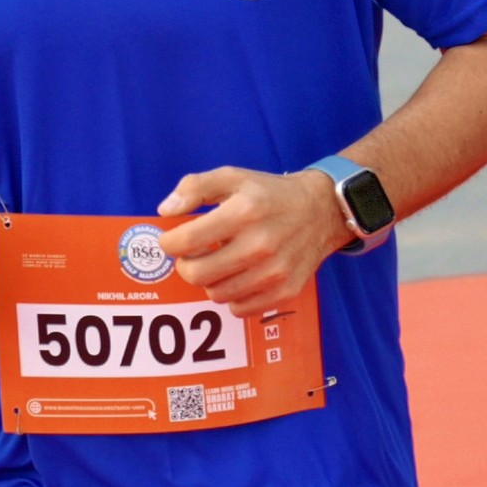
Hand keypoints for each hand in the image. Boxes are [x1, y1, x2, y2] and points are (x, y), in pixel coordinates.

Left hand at [154, 165, 350, 313]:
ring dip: (210, 281)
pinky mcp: (285, 291)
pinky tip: (238, 277)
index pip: (187, 241)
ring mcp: (275, 272)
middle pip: (197, 274)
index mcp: (244, 212)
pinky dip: (232, 297)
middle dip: (186, 265)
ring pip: (217, 294)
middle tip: (193, 255)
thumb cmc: (269, 194)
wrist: (321, 211)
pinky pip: (240, 309)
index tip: (172, 240)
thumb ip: (194, 188)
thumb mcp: (232, 177)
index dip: (169, 243)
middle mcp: (260, 245)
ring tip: (219, 263)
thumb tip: (165, 211)